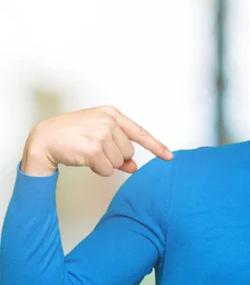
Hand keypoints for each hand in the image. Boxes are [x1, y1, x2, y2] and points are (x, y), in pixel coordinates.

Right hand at [21, 105, 172, 176]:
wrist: (45, 138)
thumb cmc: (72, 135)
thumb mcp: (98, 136)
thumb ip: (119, 150)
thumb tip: (134, 167)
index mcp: (111, 114)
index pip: (139, 132)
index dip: (156, 146)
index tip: (169, 156)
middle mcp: (108, 122)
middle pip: (128, 152)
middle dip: (115, 156)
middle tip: (95, 149)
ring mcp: (101, 135)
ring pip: (119, 162)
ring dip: (105, 163)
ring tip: (88, 151)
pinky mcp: (94, 149)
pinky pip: (107, 170)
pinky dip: (98, 170)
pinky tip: (84, 159)